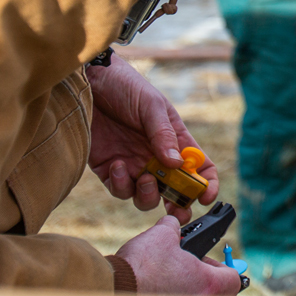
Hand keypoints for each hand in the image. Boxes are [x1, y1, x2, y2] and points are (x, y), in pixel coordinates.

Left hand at [87, 54, 218, 223]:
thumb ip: (163, 134)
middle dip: (180, 205)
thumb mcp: (150, 105)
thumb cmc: (125, 87)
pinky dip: (120, 185)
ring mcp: (133, 164)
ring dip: (148, 196)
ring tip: (143, 178)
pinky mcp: (109, 169)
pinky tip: (116, 165)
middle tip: (178, 212)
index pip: (199, 166)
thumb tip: (177, 163)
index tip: (206, 197)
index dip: (206, 184)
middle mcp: (156, 156)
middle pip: (175, 190)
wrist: (88, 83)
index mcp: (175, 139)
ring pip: (147, 197)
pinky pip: (120, 189)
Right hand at [117, 215, 242, 295]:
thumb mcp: (162, 234)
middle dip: (204, 281)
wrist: (114, 289)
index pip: (234, 280)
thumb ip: (174, 227)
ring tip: (170, 279)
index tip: (208, 260)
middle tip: (188, 269)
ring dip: (188, 292)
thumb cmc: (142, 265)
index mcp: (208, 284)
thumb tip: (172, 223)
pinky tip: (155, 290)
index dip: (225, 266)